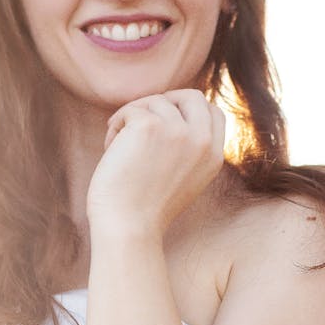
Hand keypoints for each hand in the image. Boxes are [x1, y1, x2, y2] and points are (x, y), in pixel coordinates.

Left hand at [86, 89, 225, 237]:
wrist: (128, 227)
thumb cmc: (145, 210)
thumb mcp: (181, 179)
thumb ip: (187, 149)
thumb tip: (168, 113)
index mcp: (213, 156)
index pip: (213, 112)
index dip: (189, 108)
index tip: (165, 117)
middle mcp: (201, 140)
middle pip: (191, 96)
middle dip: (164, 100)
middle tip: (140, 115)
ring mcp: (177, 130)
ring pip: (154, 102)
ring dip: (132, 119)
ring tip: (118, 147)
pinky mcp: (149, 125)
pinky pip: (130, 110)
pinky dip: (115, 125)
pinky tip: (110, 150)